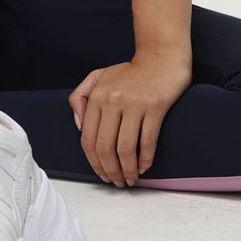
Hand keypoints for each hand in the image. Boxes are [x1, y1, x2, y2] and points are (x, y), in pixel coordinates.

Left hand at [68, 47, 192, 185]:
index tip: (101, 174)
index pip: (88, 139)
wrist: (161, 57)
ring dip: (127, 170)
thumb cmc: (131, 72)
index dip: (93, 162)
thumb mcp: (98, 77)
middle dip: (110, 171)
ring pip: (125, 148)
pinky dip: (145, 160)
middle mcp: (113, 100)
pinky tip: (143, 167)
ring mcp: (134, 104)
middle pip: (105, 147)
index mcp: (97, 96)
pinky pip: (147, 141)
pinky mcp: (155, 107)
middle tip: (117, 183)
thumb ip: (81, 97)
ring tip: (130, 180)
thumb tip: (79, 126)